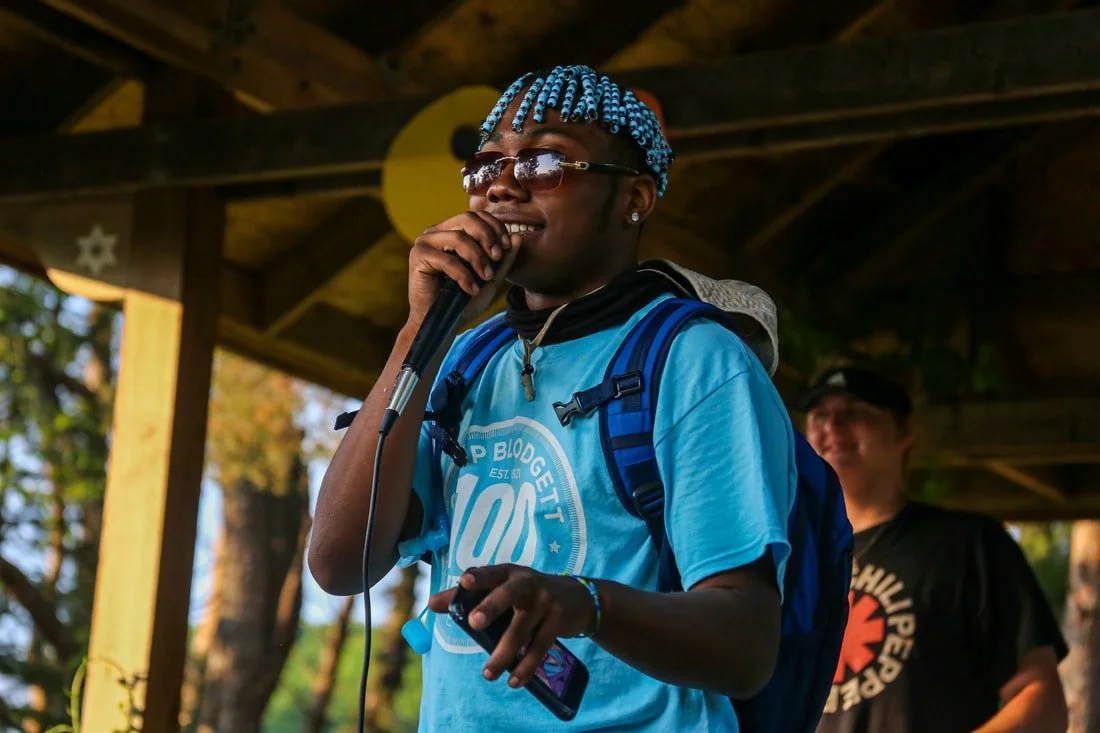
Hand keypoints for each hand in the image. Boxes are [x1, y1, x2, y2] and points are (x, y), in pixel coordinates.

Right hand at [408, 211, 521, 327]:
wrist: (443, 323)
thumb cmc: (464, 300)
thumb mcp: (490, 278)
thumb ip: (503, 258)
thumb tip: (517, 236)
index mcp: (452, 231)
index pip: (476, 216)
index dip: (495, 227)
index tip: (506, 247)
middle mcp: (436, 232)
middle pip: (467, 219)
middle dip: (487, 237)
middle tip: (497, 258)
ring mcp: (425, 242)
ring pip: (458, 238)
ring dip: (477, 258)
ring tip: (486, 278)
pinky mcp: (417, 256)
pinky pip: (446, 260)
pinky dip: (463, 275)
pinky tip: (471, 290)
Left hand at [428, 565, 596, 687]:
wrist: (579, 598)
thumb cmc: (529, 594)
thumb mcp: (503, 588)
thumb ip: (468, 596)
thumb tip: (431, 604)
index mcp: (509, 573)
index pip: (491, 573)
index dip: (478, 577)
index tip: (465, 581)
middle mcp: (527, 583)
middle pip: (508, 594)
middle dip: (491, 607)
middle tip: (474, 623)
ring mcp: (545, 601)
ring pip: (521, 630)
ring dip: (503, 654)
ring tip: (488, 674)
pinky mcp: (558, 620)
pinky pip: (539, 647)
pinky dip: (526, 666)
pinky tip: (514, 680)